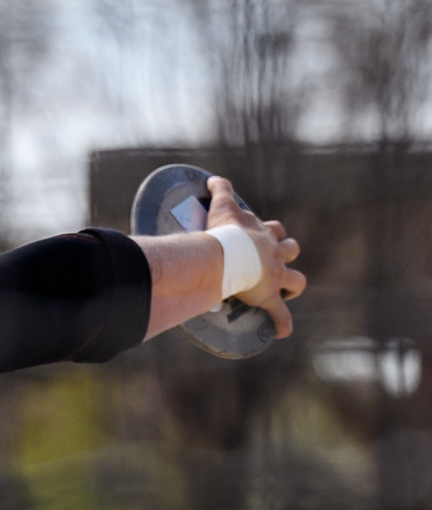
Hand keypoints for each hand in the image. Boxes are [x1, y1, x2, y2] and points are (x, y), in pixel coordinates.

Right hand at [204, 176, 306, 337]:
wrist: (229, 254)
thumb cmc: (226, 232)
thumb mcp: (223, 206)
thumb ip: (220, 189)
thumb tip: (212, 178)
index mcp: (264, 234)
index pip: (274, 230)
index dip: (271, 233)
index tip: (264, 237)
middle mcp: (274, 253)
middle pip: (291, 250)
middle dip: (286, 255)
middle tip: (274, 264)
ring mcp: (275, 276)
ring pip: (297, 281)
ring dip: (292, 286)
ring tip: (283, 293)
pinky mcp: (270, 297)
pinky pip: (280, 314)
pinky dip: (282, 323)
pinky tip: (281, 331)